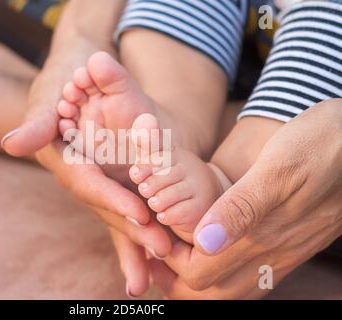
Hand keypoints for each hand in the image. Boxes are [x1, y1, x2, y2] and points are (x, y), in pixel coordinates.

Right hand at [0, 0, 170, 295]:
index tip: (139, 215)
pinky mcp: (109, 182)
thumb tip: (12, 145)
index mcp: (65, 161)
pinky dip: (138, 228)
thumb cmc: (64, 79)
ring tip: (156, 270)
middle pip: (106, 208)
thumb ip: (37, 122)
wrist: (77, 73)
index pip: (88, 184)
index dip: (112, 199)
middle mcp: (79, 178)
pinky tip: (153, 255)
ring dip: (136, 242)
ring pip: (115, 215)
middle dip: (133, 230)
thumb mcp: (49, 95)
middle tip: (163, 251)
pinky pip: (124, 207)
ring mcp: (95, 182)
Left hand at [152, 99, 341, 297]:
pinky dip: (223, 269)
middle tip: (155, 251)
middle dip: (177, 278)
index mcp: (262, 236)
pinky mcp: (291, 244)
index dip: (169, 262)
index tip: (153, 236)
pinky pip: (250, 275)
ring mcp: (283, 253)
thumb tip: (205, 242)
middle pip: (211, 291)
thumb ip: (242, 207)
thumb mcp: (277, 168)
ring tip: (174, 252)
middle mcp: (272, 254)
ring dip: (198, 278)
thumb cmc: (318, 145)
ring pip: (231, 288)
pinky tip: (211, 248)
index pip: (199, 274)